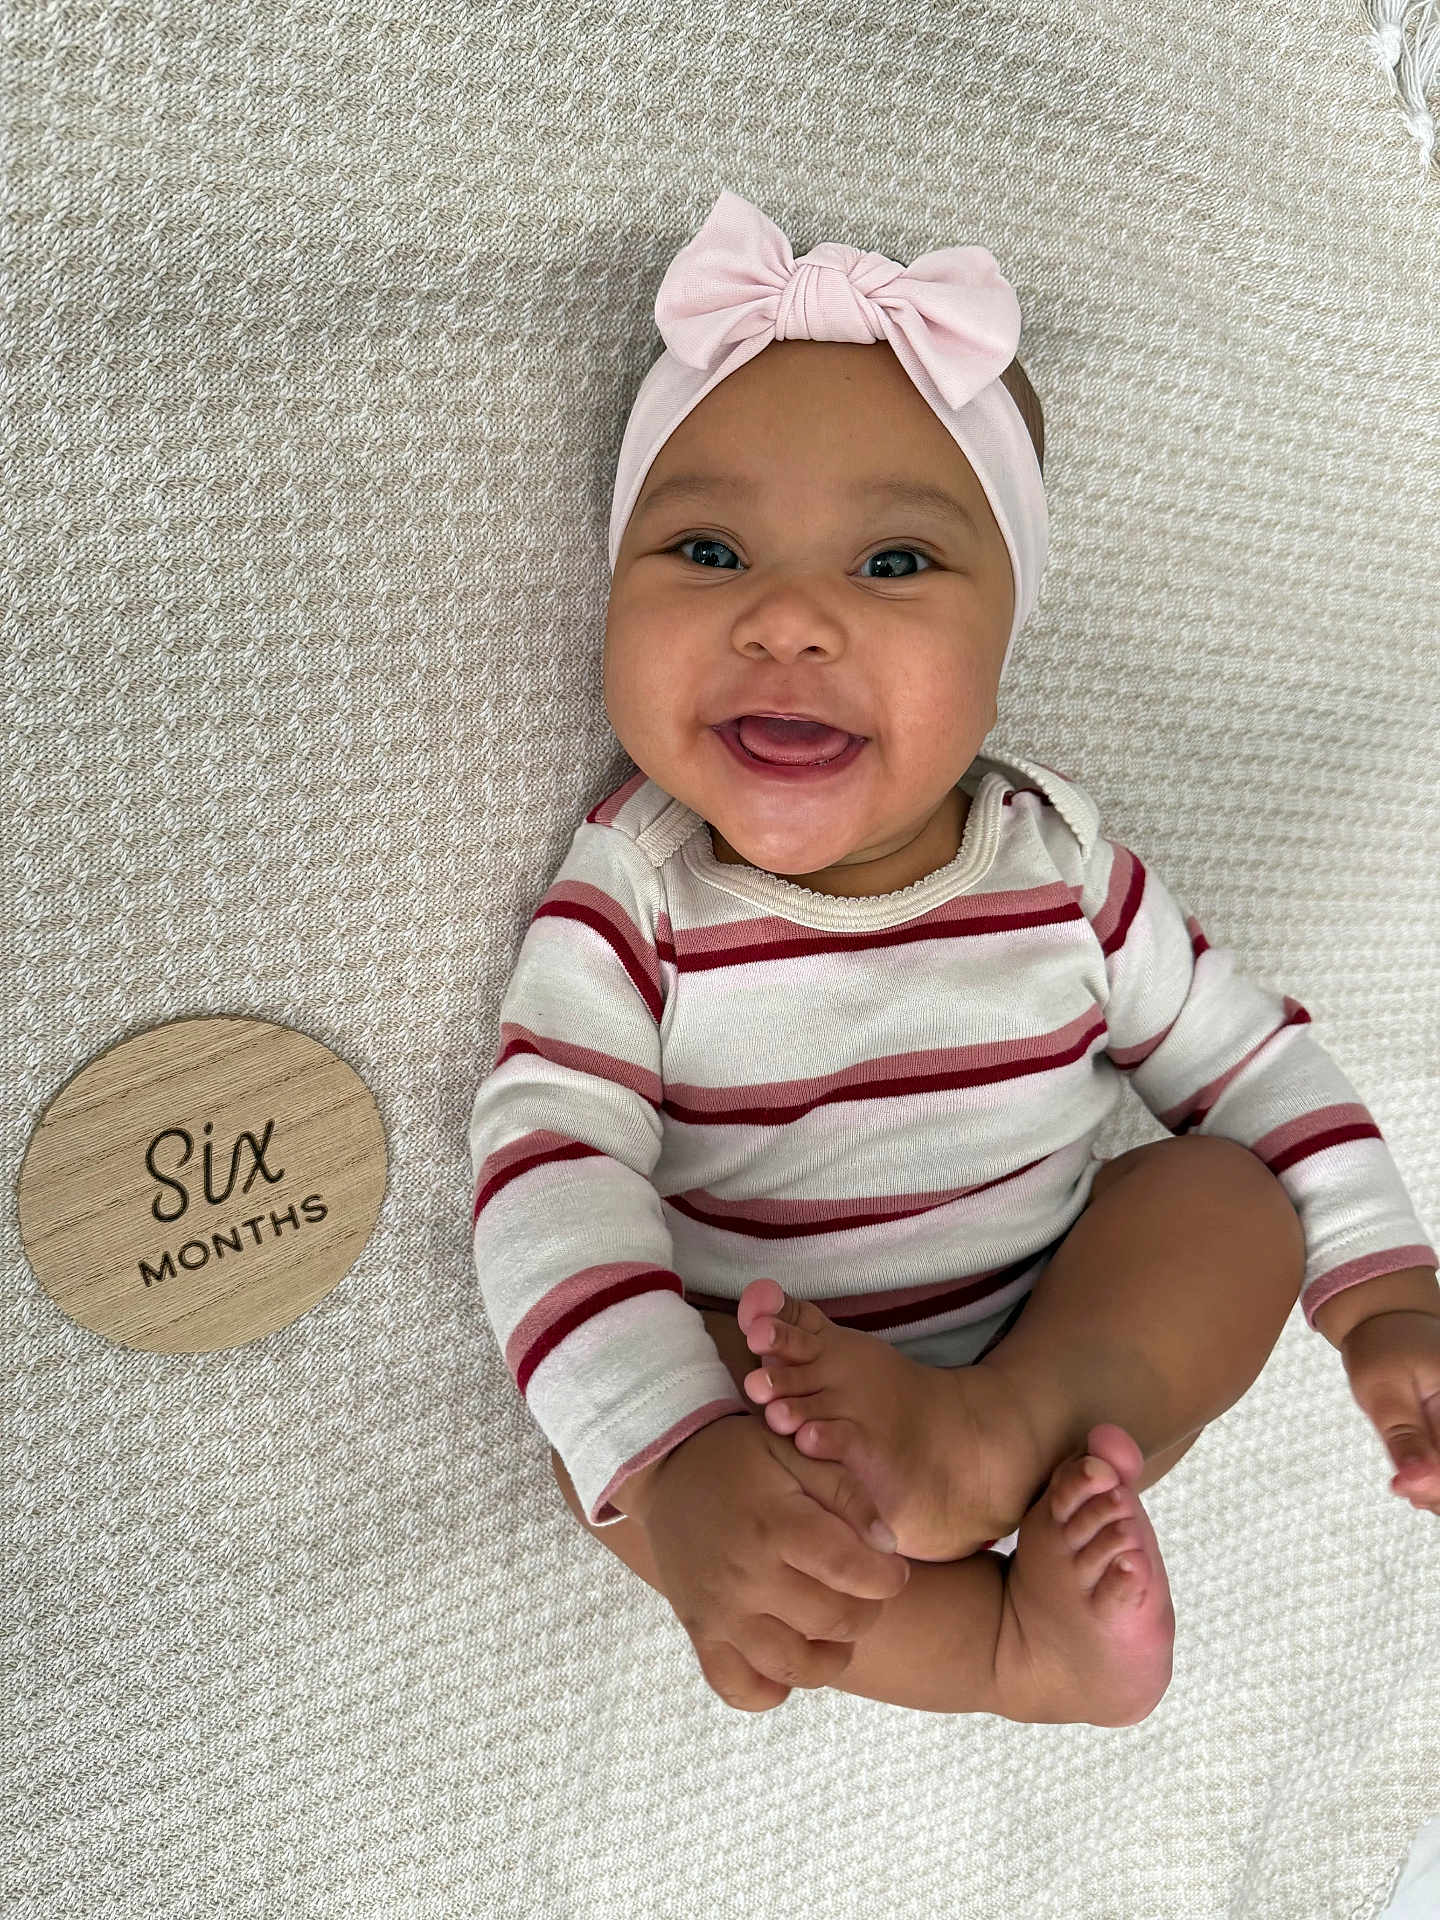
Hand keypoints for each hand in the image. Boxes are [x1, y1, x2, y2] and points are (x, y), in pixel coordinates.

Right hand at [636, 1411, 910, 1712]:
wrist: (665, 1468)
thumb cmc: (740, 1457)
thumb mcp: (797, 1452)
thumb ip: (849, 1494)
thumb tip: (888, 1548)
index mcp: (775, 1525)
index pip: (852, 1571)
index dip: (887, 1577)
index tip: (892, 1568)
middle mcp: (746, 1577)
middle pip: (833, 1622)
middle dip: (867, 1610)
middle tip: (863, 1589)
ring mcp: (719, 1613)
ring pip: (794, 1668)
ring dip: (830, 1657)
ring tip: (834, 1625)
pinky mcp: (699, 1633)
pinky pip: (738, 1688)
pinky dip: (771, 1689)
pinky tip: (789, 1655)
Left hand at [1337, 1310, 1439, 1513]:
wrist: (1391, 1321)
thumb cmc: (1385, 1346)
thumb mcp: (1382, 1388)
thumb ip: (1403, 1436)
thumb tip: (1415, 1482)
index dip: (1435, 1486)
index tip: (1402, 1485)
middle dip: (1435, 1491)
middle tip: (1403, 1482)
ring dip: (1436, 1490)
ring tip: (1406, 1477)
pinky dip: (1436, 1482)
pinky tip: (1416, 1476)